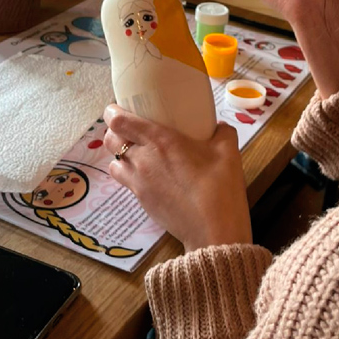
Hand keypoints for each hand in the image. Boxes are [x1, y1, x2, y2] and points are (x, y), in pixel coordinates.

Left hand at [103, 105, 252, 252]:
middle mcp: (142, 159)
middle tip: (130, 129)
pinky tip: (149, 176)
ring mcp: (139, 183)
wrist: (214, 231)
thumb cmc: (220, 186)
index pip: (119, 122)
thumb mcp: (228, 150)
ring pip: (114, 163)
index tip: (119, 108)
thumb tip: (219, 127)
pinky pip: (126, 182)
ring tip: (136, 154)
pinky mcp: (142, 202)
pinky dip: (130, 175)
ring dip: (120, 156)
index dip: (113, 112)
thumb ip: (223, 132)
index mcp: (159, 140)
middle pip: (110, 140)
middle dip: (114, 132)